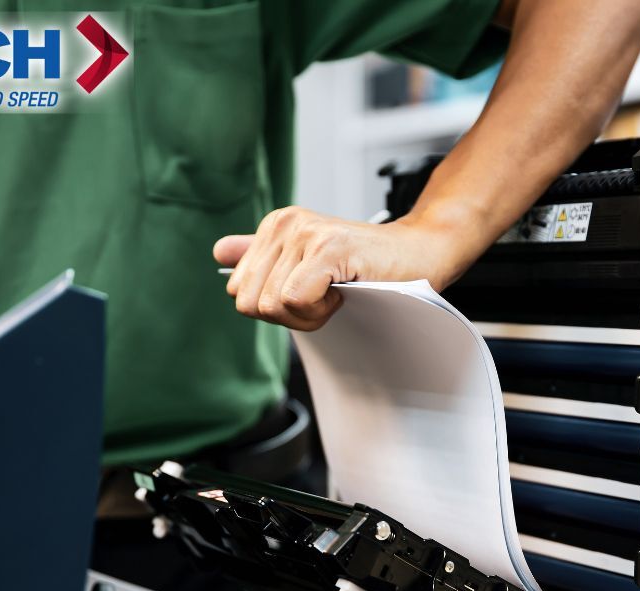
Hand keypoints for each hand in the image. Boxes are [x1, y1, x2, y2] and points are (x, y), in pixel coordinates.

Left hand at [213, 206, 471, 330]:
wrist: (419, 253)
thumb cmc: (367, 262)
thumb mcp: (307, 260)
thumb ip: (261, 256)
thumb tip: (219, 253)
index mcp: (274, 227)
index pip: (241, 293)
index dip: (276, 309)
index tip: (311, 293)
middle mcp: (284, 224)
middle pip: (251, 303)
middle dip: (288, 316)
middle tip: (325, 297)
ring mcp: (305, 233)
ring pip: (273, 305)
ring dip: (308, 314)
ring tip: (337, 292)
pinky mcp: (328, 248)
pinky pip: (294, 299)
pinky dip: (319, 310)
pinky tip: (344, 291)